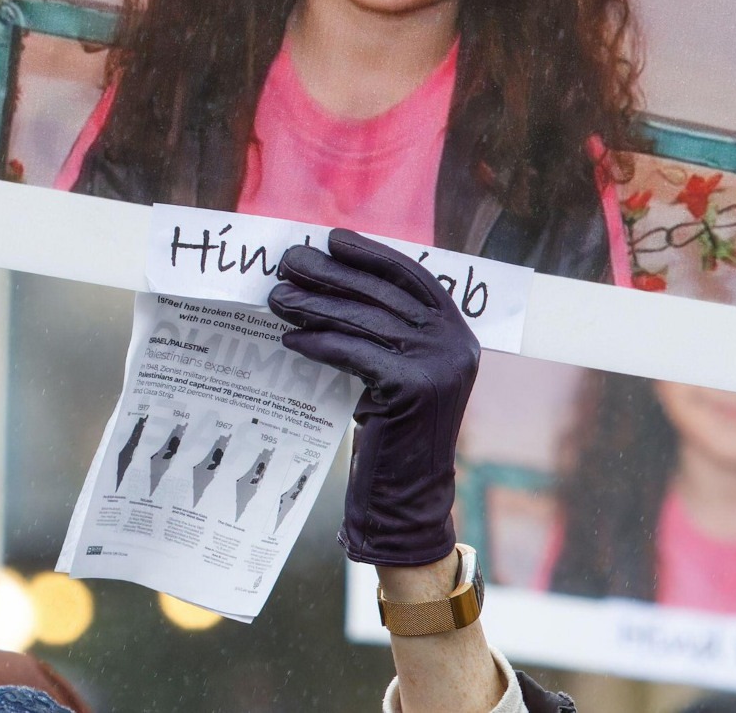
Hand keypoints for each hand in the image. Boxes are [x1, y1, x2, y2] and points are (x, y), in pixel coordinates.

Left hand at [269, 228, 478, 566]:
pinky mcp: (413, 388)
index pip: (412, 276)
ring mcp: (438, 365)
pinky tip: (290, 339)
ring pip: (363, 321)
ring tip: (277, 298)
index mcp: (458, 331)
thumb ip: (389, 330)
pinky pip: (354, 353)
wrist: (406, 496)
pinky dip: (318, 343)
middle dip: (331, 274)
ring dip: (314, 306)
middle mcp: (455, 343)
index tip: (332, 239)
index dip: (372, 254)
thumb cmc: (395, 431)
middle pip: (382, 294)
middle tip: (288, 262)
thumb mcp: (402, 370)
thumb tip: (333, 280)